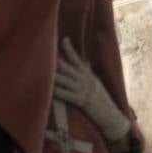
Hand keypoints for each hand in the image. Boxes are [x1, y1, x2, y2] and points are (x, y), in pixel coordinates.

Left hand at [54, 37, 132, 151]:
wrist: (109, 112)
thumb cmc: (101, 98)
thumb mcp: (95, 82)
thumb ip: (88, 71)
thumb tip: (85, 61)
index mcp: (87, 74)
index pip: (77, 59)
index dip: (70, 49)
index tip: (64, 40)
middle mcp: (84, 79)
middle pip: (67, 68)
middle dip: (56, 62)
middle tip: (45, 55)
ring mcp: (82, 89)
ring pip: (65, 80)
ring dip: (53, 75)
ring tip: (41, 70)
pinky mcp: (79, 100)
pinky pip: (65, 94)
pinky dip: (56, 91)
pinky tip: (48, 89)